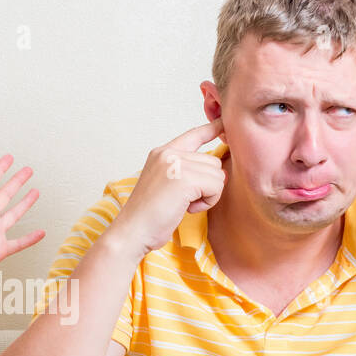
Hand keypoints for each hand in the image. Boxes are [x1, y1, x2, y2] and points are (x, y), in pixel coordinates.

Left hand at [0, 155, 44, 287]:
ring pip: (14, 215)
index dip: (0, 169)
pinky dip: (30, 238)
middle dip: (17, 182)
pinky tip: (41, 233)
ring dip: (25, 203)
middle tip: (28, 170)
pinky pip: (19, 243)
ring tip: (36, 192)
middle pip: (5, 194)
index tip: (9, 158)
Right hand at [108, 117, 225, 257]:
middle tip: (185, 200)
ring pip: (217, 174)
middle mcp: (168, 153)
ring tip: (184, 205)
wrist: (132, 232)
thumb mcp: (166, 185)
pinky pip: (216, 186)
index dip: (211, 129)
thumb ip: (187, 172)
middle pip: (212, 161)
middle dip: (207, 185)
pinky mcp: (185, 178)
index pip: (192, 135)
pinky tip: (188, 209)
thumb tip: (221, 172)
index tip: (223, 123)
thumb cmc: (148, 217)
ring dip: (208, 195)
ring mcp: (176, 164)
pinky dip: (208, 201)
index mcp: (161, 153)